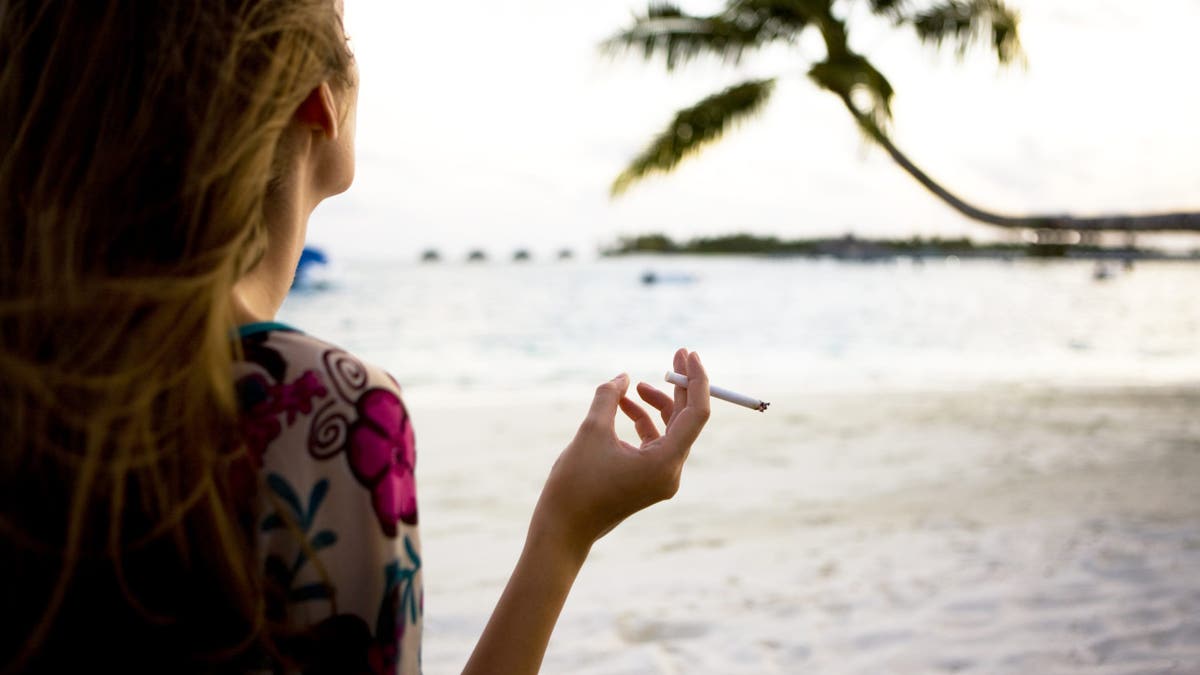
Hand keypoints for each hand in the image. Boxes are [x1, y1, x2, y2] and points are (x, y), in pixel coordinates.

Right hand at [530, 348, 709, 556]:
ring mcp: (660, 478)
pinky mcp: (647, 480)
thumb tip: (624, 377)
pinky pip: (653, 443)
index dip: (695, 380)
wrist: (562, 529)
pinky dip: (641, 422)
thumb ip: (610, 397)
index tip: (687, 353)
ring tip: (629, 388)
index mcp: (665, 463)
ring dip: (654, 404)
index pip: (696, 414)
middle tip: (674, 354)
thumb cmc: (574, 485)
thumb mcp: (590, 431)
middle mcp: (670, 472)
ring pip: (669, 430)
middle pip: (686, 420)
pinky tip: (620, 406)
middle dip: (679, 386)